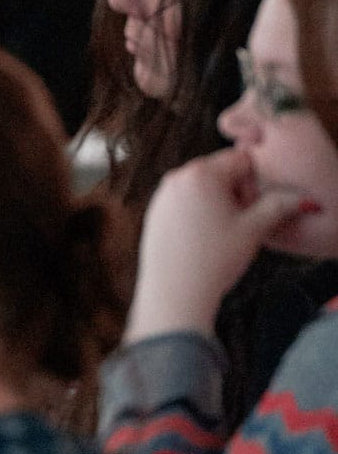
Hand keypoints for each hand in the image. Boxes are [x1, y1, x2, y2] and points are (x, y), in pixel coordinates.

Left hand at [125, 147, 308, 341]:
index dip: (253, 182)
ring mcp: (161, 197)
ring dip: (216, 202)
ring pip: (200, 188)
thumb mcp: (254, 229)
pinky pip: (183, 203)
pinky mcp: (154, 214)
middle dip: (234, 191)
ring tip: (220, 232)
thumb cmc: (213, 260)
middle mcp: (176, 178)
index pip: (241, 160)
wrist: (174, 294)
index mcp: (201, 173)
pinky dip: (197, 213)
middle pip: (219, 172)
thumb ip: (279, 205)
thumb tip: (299, 198)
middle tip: (238, 221)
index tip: (252, 206)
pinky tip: (202, 239)